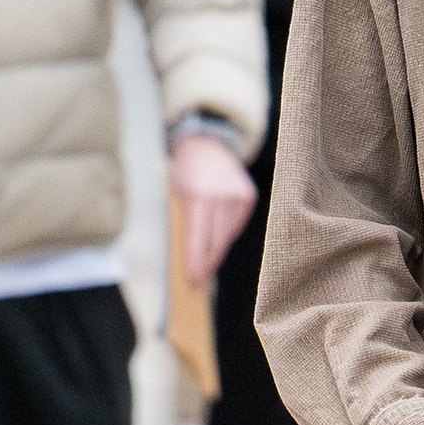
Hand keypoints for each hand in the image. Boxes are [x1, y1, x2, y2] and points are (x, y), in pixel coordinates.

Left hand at [170, 131, 257, 286]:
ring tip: (205, 262)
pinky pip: (235, 225)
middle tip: (199, 281)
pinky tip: (216, 237)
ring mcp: (238, 195)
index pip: (198, 237)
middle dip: (207, 263)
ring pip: (227, 235)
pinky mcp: (248, 196)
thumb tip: (188, 257)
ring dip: (216, 249)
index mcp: (199, 194)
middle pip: (216, 240)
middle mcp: (222, 195)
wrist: (207, 143)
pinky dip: (226, 233)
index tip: (194, 279)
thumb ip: (182, 221)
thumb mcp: (175, 193)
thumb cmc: (184, 171)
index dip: (196, 261)